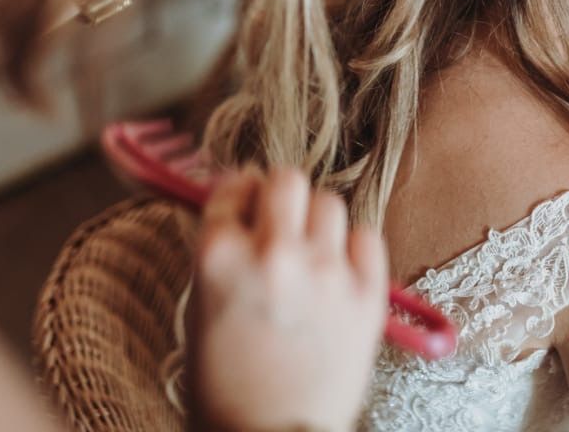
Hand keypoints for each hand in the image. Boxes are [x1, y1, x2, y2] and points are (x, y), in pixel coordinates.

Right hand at [188, 168, 386, 431]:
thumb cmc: (225, 388)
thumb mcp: (200, 312)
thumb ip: (221, 255)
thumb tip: (242, 211)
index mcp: (220, 257)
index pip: (234, 186)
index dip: (241, 196)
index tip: (247, 206)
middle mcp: (274, 254)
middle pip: (288, 180)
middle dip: (281, 197)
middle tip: (280, 222)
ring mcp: (326, 273)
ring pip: (330, 204)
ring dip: (318, 224)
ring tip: (311, 256)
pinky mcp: (368, 295)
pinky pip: (368, 238)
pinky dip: (354, 251)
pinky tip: (340, 276)